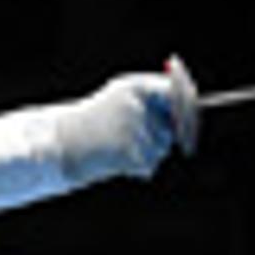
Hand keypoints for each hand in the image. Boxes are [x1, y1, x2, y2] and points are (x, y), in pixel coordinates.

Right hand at [54, 58, 198, 184]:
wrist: (60, 143)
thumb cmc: (92, 121)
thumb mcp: (119, 100)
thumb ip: (152, 100)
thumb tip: (190, 107)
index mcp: (135, 87)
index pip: (177, 91)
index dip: (188, 103)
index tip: (194, 112)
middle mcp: (138, 105)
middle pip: (173, 125)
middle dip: (169, 135)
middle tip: (157, 140)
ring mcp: (136, 130)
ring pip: (162, 147)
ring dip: (149, 153)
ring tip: (119, 148)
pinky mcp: (133, 153)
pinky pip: (150, 164)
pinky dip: (139, 168)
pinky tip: (117, 162)